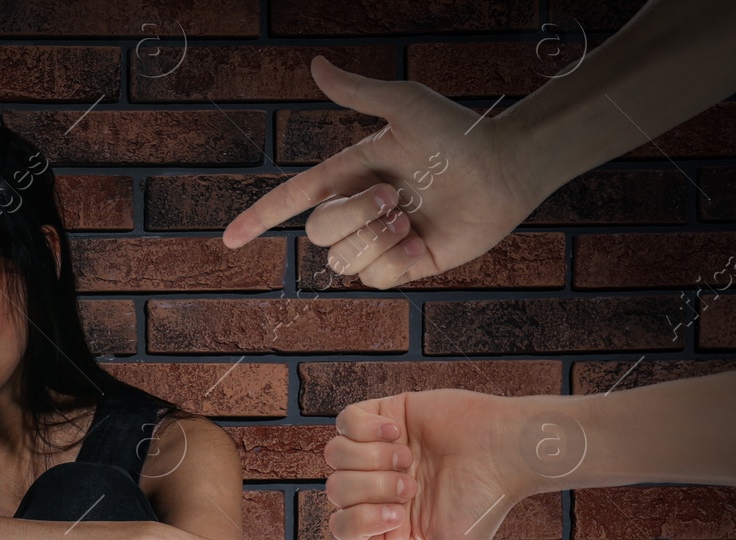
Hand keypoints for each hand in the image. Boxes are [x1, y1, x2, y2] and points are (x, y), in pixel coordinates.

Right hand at [222, 56, 543, 288]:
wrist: (504, 170)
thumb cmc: (458, 132)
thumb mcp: (404, 104)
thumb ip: (357, 92)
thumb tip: (316, 65)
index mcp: (350, 174)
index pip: (293, 199)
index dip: (259, 217)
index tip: (230, 240)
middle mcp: (359, 210)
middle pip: (319, 232)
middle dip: (353, 217)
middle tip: (396, 197)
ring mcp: (380, 240)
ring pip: (342, 261)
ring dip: (375, 239)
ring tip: (411, 220)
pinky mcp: (403, 266)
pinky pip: (373, 279)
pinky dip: (395, 261)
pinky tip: (421, 244)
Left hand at [324, 388, 545, 539]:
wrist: (508, 448)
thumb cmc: (484, 505)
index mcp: (384, 521)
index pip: (340, 527)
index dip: (361, 520)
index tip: (399, 515)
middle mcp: (375, 486)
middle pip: (334, 490)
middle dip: (370, 487)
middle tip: (411, 482)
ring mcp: (376, 448)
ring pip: (333, 456)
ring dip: (371, 457)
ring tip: (409, 454)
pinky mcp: (383, 412)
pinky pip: (344, 419)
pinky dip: (366, 426)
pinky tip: (399, 430)